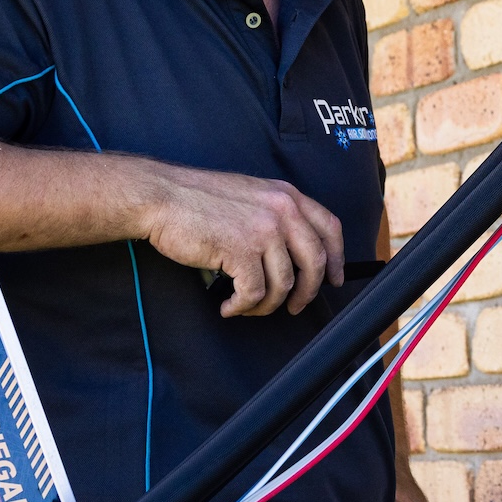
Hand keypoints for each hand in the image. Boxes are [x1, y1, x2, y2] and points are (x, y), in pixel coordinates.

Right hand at [118, 157, 345, 315]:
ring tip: (245, 304)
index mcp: (286, 195)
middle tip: (293, 307)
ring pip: (284, 284)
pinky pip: (255, 294)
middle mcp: (282, 210)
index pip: (329, 228)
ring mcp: (263, 231)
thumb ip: (276, 214)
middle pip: (315, 262)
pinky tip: (228, 305)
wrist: (163, 196)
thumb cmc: (198, 198)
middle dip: (307, 292)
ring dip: (266, 304)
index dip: (337, 259)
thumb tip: (293, 251)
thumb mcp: (250, 194)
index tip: (335, 279)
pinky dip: (242, 306)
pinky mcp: (241, 252)